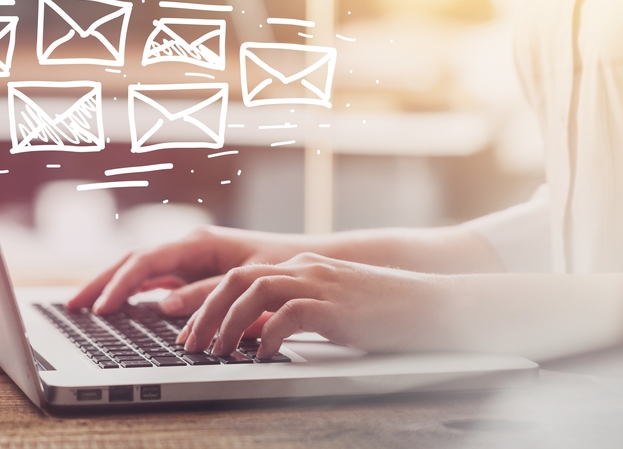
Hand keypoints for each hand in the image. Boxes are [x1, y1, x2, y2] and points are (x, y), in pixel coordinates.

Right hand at [67, 226, 302, 314]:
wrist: (306, 263)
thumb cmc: (282, 266)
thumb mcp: (247, 281)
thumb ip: (206, 293)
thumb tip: (163, 305)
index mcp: (198, 243)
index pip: (146, 262)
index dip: (120, 285)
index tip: (102, 308)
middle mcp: (188, 246)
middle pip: (133, 262)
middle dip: (101, 282)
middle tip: (72, 307)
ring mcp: (188, 258)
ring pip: (139, 270)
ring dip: (111, 286)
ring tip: (83, 306)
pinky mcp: (193, 271)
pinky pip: (154, 279)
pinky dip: (131, 291)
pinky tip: (116, 306)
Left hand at [175, 252, 448, 358]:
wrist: (432, 305)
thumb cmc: (386, 312)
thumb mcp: (334, 307)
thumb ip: (299, 312)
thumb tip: (261, 337)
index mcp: (303, 266)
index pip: (241, 277)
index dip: (209, 303)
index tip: (191, 331)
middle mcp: (306, 268)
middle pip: (237, 280)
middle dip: (206, 311)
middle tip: (190, 344)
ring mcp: (321, 283)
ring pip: (255, 291)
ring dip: (228, 322)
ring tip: (218, 351)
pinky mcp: (336, 305)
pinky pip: (289, 314)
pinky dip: (268, 335)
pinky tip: (262, 356)